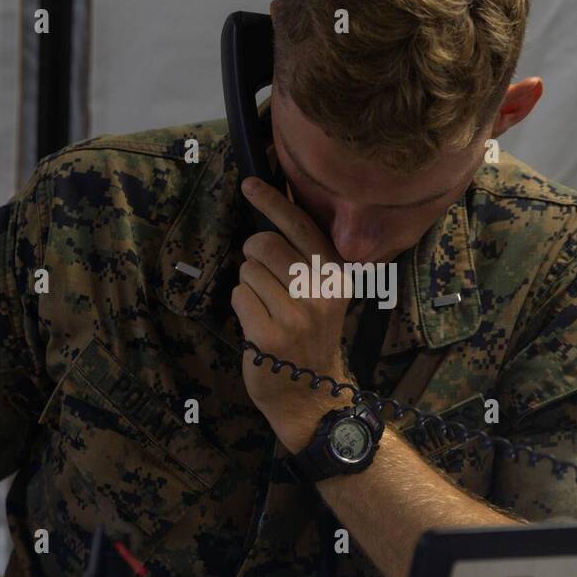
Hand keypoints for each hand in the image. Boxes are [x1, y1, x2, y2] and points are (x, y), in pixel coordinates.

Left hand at [231, 176, 354, 451]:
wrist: (310, 392)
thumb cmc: (310, 335)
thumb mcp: (323, 293)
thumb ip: (305, 256)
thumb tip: (274, 209)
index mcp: (338, 275)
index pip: (301, 226)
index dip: (272, 202)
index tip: (249, 184)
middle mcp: (321, 292)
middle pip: (265, 244)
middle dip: (254, 255)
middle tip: (264, 277)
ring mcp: (297, 315)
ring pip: (247, 271)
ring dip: (248, 284)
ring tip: (266, 306)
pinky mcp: (270, 335)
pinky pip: (238, 297)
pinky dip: (241, 306)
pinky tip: (258, 323)